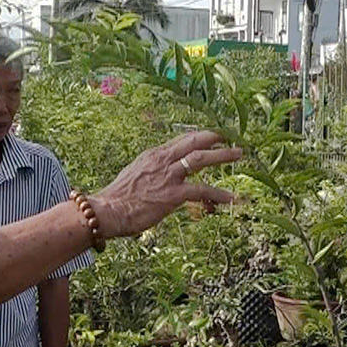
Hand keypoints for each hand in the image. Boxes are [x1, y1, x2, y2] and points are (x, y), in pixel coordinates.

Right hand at [89, 131, 241, 238]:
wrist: (108, 211)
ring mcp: (169, 176)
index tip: (211, 135)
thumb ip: (150, 172)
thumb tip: (158, 177)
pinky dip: (219, 194)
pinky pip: (202, 191)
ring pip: (202, 159)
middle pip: (194, 142)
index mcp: (153, 155)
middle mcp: (162, 160)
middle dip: (214, 137)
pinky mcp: (173, 194)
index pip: (180, 141)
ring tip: (238, 154)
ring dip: (222, 155)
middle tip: (230, 137)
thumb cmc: (117, 199)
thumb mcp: (135, 176)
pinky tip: (231, 198)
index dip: (198, 136)